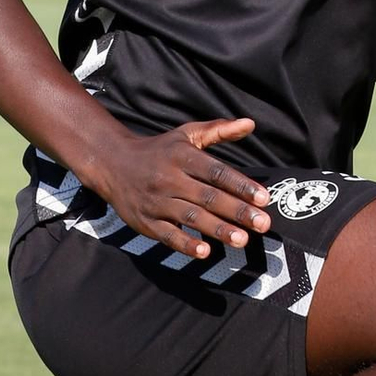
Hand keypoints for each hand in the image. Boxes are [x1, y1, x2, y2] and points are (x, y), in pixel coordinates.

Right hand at [94, 118, 270, 260]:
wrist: (111, 164)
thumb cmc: (158, 150)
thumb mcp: (185, 135)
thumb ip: (219, 130)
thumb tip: (250, 124)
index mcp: (182, 156)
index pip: (216, 172)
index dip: (241, 185)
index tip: (263, 198)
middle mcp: (169, 178)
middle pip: (208, 197)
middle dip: (236, 211)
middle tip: (263, 223)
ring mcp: (157, 202)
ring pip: (191, 217)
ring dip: (218, 230)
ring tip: (242, 240)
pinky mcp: (146, 222)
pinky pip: (167, 235)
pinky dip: (185, 244)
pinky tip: (204, 252)